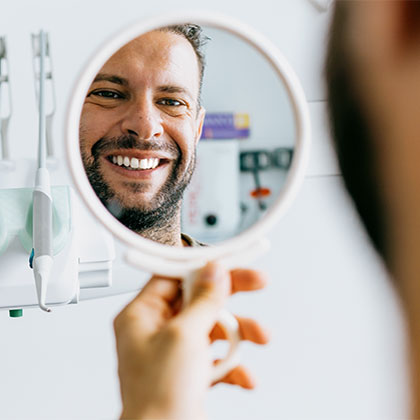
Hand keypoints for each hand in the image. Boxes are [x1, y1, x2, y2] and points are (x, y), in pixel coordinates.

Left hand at [114, 262, 268, 419]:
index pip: (173, 276)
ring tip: (260, 335)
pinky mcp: (189, 372)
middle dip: (230, 296)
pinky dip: (233, 364)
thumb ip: (203, 300)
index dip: (202, 267)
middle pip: (198, 299)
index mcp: (141, 315)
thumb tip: (213, 271)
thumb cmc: (157, 397)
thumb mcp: (184, 336)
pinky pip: (216, 357)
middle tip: (256, 281)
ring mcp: (174, 351)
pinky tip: (244, 375)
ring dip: (239, 333)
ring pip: (212, 327)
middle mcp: (156, 330)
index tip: (226, 261)